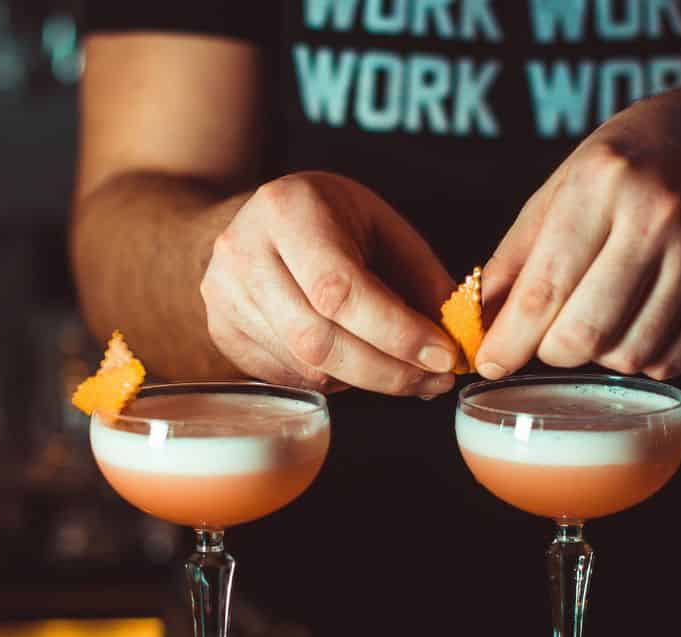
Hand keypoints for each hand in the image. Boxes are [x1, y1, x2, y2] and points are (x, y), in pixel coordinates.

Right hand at [201, 171, 459, 395]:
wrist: (253, 220)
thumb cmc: (329, 220)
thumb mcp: (380, 226)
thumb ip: (422, 277)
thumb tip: (460, 338)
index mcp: (288, 210)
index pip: (341, 289)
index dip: (396, 332)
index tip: (443, 357)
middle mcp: (244, 252)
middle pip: (318, 339)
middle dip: (386, 371)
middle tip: (433, 382)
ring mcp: (224, 296)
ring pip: (304, 366)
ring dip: (365, 382)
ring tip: (403, 372)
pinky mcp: (220, 330)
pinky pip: (286, 376)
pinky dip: (332, 381)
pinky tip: (355, 364)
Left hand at [477, 95, 680, 381]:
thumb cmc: (634, 163)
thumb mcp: (566, 185)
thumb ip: (518, 255)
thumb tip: (477, 323)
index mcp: (602, 181)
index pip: (546, 286)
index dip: (511, 339)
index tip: (490, 364)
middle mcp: (656, 216)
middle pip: (586, 333)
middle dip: (554, 351)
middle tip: (551, 337)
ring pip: (629, 354)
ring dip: (601, 355)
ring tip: (602, 317)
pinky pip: (673, 358)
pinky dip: (644, 357)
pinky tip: (639, 322)